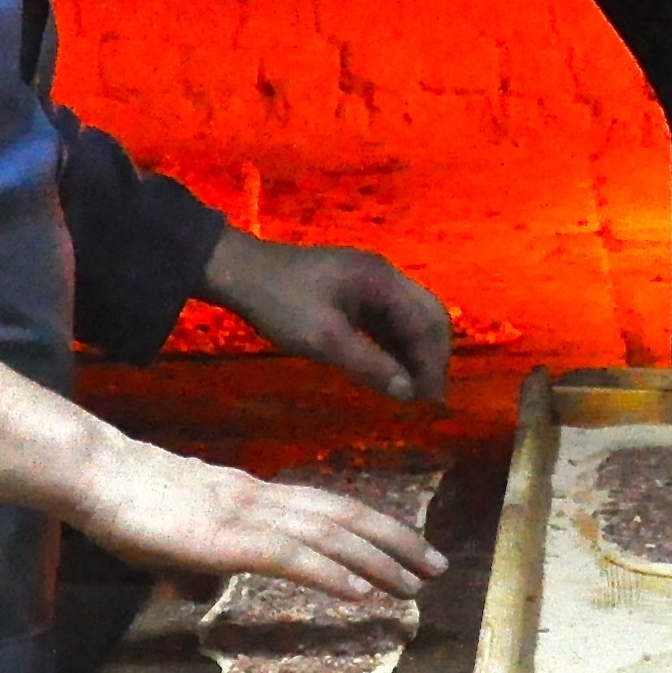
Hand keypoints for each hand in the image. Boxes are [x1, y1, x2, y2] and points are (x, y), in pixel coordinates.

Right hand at [65, 436, 445, 599]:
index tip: (409, 551)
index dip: (375, 529)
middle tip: (437, 567)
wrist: (96, 475)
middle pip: (345, 517)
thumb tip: (208, 581)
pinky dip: (332, 574)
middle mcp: (264, 499)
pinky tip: (361, 592)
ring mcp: (249, 516)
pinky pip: (291, 558)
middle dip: (397, 543)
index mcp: (255, 495)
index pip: (328, 509)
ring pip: (330, 535)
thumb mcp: (179, 534)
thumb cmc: (126, 504)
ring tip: (415, 584)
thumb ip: (204, 552)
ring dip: (379, 561)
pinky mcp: (229, 539)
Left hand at [200, 231, 451, 403]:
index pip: (426, 322)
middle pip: (426, 316)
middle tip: (429, 397)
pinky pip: (385, 320)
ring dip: (413, 353)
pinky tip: (389, 370)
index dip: (432, 363)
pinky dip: (393, 345)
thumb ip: (370, 365)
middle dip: (431, 356)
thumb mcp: (325, 339)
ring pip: (407, 319)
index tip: (432, 400)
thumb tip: (409, 393)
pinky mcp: (352, 292)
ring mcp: (368, 282)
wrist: (238, 272)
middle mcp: (384, 276)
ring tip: (413, 390)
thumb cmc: (281, 303)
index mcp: (383, 280)